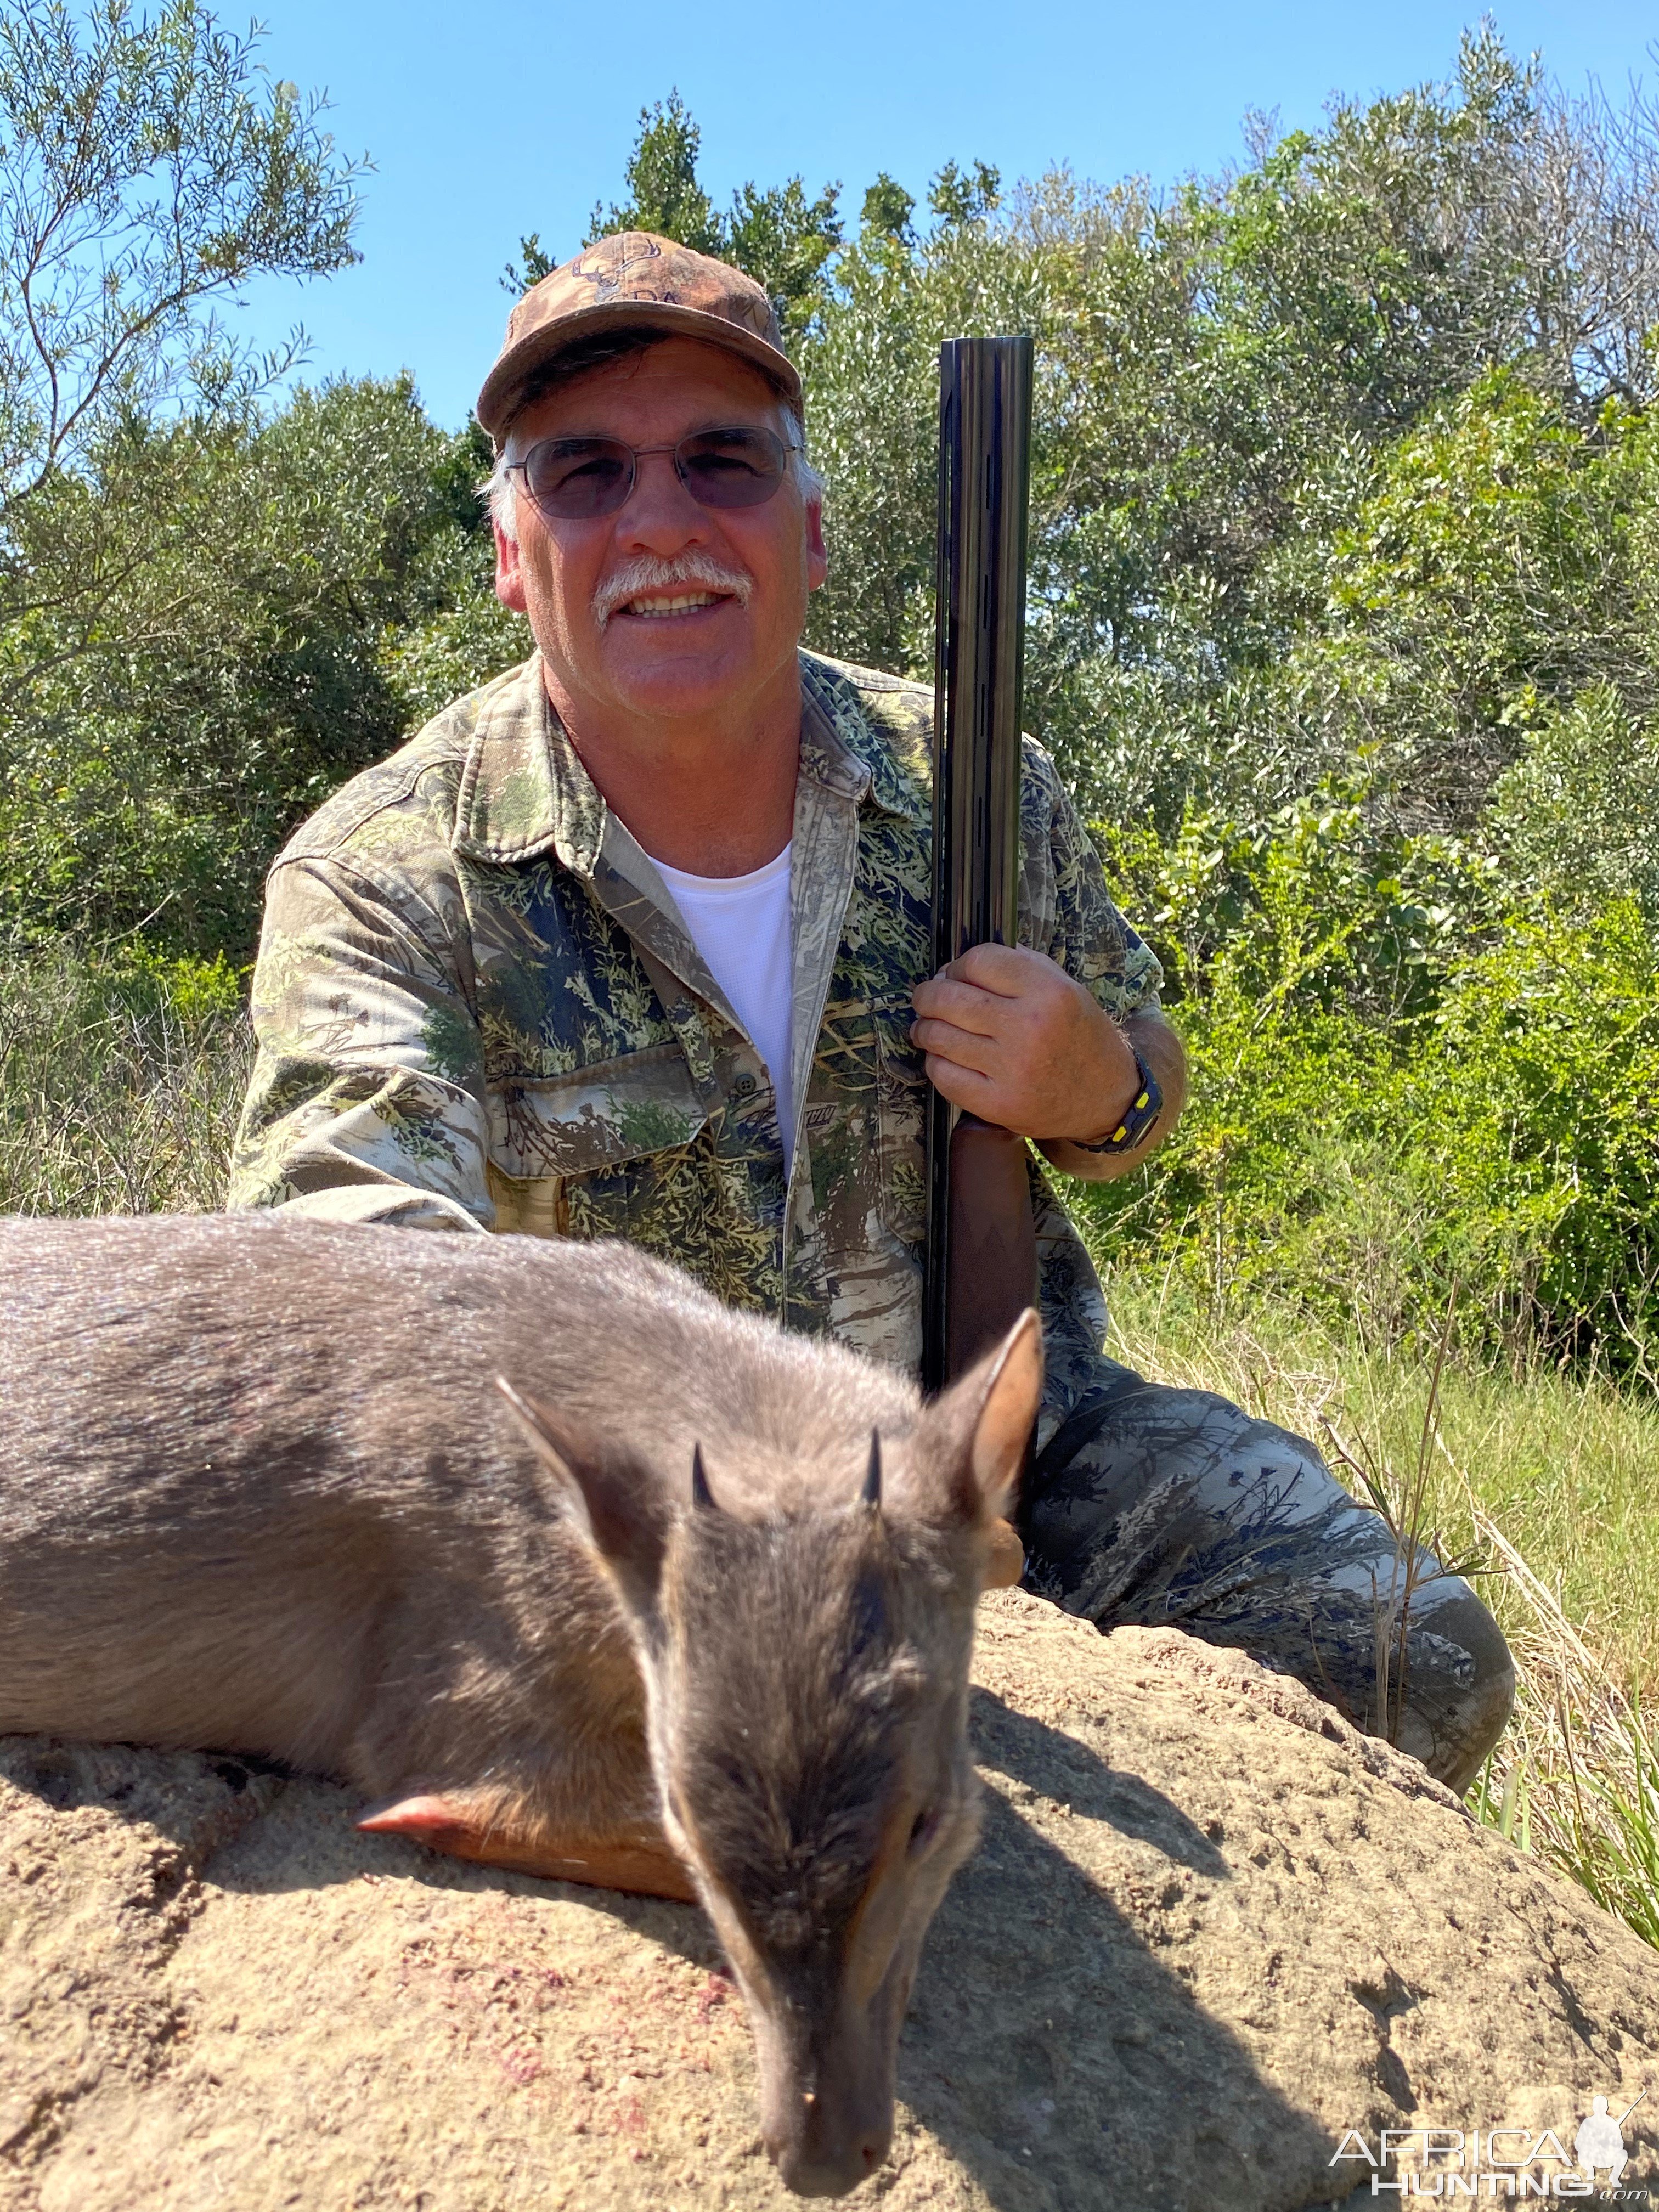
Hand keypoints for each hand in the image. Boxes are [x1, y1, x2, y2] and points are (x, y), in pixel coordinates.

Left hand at [909, 942, 1138, 1141]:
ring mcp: (1012, 1069)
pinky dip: (935, 1062)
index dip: (957, 965)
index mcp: (1049, 992)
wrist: (1107, 1098)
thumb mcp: (1067, 989)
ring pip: (939, 1036)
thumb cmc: (1080, 1037)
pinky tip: (942, 1057)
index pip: (978, 961)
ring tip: (926, 1027)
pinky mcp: (999, 1104)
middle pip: (949, 998)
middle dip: (927, 995)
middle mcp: (1030, 1028)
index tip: (953, 975)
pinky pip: (944, 1075)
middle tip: (924, 998)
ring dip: (923, 1028)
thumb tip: (962, 963)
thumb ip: (1022, 967)